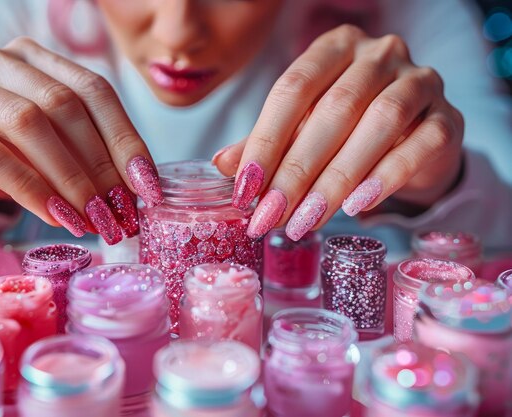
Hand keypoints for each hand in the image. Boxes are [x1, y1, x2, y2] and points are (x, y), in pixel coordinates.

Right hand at [0, 37, 162, 242]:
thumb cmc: (15, 155)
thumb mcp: (59, 146)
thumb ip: (94, 152)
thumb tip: (142, 188)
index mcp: (36, 57)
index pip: (94, 91)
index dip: (126, 140)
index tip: (147, 187)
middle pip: (64, 106)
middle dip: (100, 166)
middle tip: (120, 212)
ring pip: (29, 125)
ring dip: (70, 180)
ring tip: (93, 220)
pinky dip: (32, 191)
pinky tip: (57, 218)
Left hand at [213, 25, 463, 239]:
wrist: (412, 140)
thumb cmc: (347, 130)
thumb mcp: (301, 130)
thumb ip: (266, 143)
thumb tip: (223, 164)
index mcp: (333, 49)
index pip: (292, 90)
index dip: (265, 141)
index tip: (244, 190)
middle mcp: (378, 55)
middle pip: (333, 110)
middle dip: (297, 170)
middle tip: (271, 216)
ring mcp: (420, 81)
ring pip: (379, 123)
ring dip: (337, 178)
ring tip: (306, 220)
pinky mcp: (448, 117)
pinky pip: (421, 144)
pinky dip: (386, 176)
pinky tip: (357, 206)